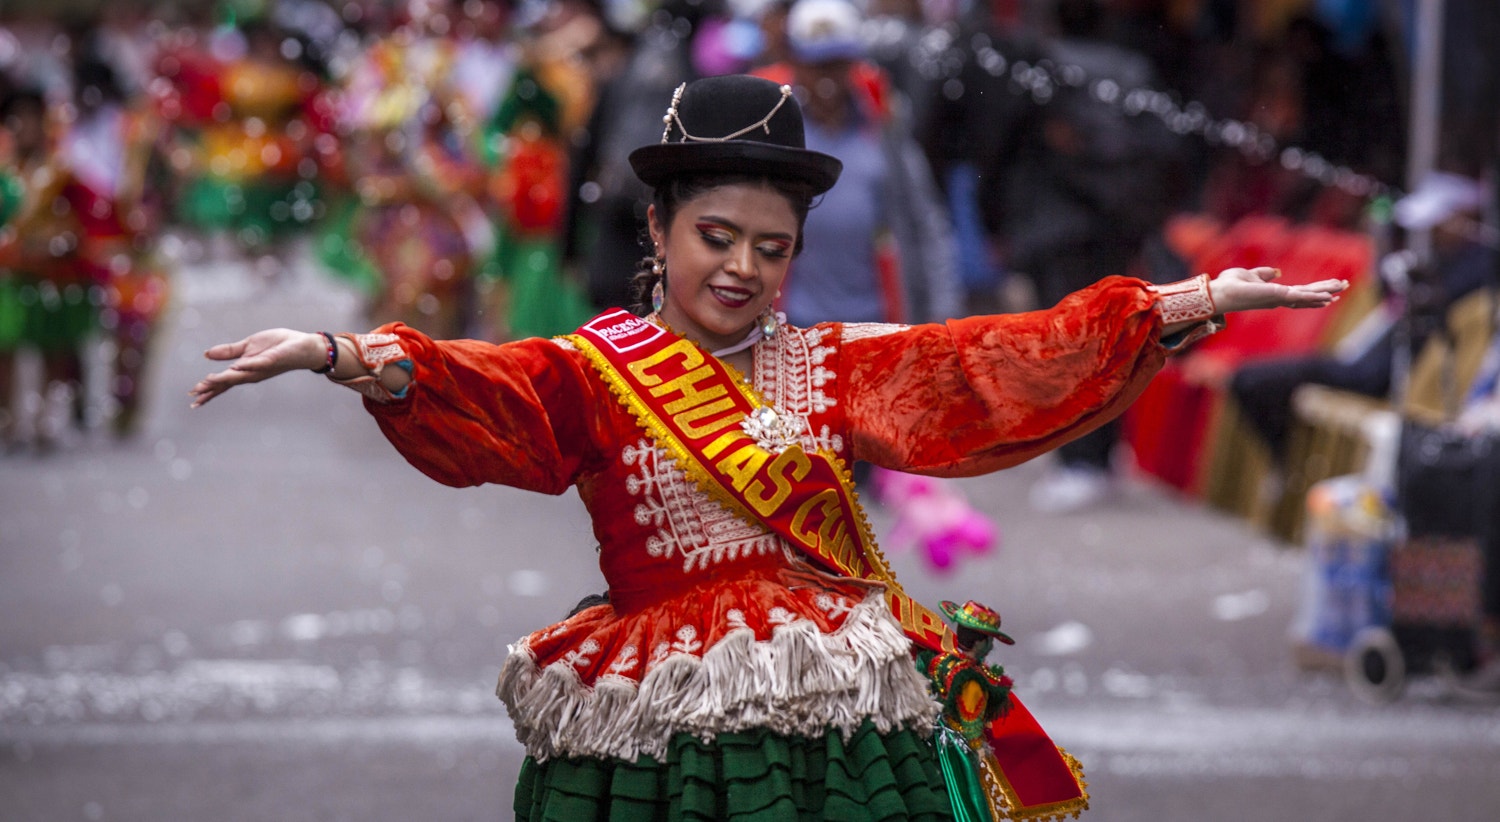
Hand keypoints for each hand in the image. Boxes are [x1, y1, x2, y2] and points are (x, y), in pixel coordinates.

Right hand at [190, 328, 324, 407]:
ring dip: (224, 379)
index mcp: (244, 370)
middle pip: (228, 383)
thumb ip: (229, 352)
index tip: (192, 397)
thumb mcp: (248, 346)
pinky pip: (259, 363)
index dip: (208, 389)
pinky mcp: (273, 359)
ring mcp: (262, 368)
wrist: (303, 345)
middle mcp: (252, 373)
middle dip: (212, 389)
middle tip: (195, 396)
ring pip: (240, 376)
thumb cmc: (277, 347)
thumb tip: (206, 354)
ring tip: (207, 381)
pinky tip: (235, 367)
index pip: (223, 382)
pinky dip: (247, 365)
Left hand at [1209, 266, 1347, 313]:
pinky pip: (1299, 296)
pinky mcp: (1277, 295)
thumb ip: (1264, 274)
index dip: (1317, 289)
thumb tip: (1275, 272)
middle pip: (1309, 294)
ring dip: (1326, 291)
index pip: (1302, 291)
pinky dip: (1315, 296)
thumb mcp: (1251, 275)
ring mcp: (1280, 298)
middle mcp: (1280, 298)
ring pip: (1309, 295)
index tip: (1333, 288)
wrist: (1220, 291)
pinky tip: (1328, 296)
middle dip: (1328, 290)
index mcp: (1276, 293)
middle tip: (1346, 286)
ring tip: (1344, 287)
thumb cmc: (1231, 285)